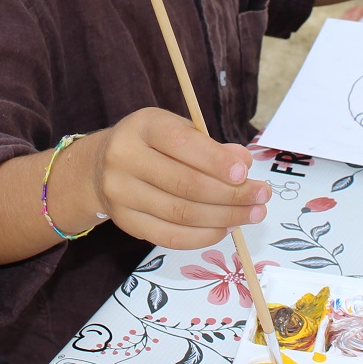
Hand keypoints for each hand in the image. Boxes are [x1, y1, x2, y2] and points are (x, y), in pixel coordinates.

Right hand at [89, 107, 269, 248]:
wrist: (101, 167)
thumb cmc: (152, 145)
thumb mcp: (178, 130)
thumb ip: (210, 146)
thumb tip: (244, 164)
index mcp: (143, 126)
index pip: (182, 143)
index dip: (216, 160)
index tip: (245, 173)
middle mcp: (125, 158)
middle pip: (185, 184)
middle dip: (231, 194)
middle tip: (261, 197)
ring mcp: (121, 193)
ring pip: (181, 213)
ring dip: (224, 217)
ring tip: (251, 214)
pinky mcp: (125, 222)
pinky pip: (170, 236)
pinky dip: (203, 236)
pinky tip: (225, 228)